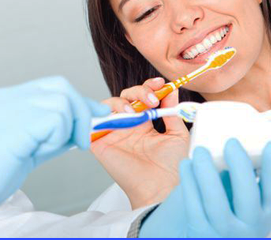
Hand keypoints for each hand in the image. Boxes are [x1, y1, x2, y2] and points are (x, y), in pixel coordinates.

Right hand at [0, 76, 109, 228]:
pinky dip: (58, 137)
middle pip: (60, 86)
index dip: (78, 100)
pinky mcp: (14, 124)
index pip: (50, 88)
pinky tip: (40, 151)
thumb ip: (48, 136)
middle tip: (81, 140)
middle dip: (81, 110)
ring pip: (62, 101)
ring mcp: (8, 107)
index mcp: (3, 100)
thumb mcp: (21, 149)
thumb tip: (77, 132)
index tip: (96, 112)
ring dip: (67, 127)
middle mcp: (5, 97)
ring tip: (49, 149)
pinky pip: (55, 119)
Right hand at [91, 77, 189, 208]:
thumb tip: (171, 90)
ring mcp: (114, 132)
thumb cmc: (171, 167)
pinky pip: (93, 121)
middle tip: (151, 100)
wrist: (160, 187)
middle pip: (126, 96)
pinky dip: (101, 113)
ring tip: (134, 113)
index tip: (160, 83)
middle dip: (138, 91)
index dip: (149, 87)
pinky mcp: (101, 142)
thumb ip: (172, 111)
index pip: (142, 97)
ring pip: (109, 104)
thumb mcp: (177, 134)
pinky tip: (117, 117)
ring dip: (121, 102)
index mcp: (145, 123)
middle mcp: (128, 125)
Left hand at [139, 139, 270, 237]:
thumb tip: (234, 148)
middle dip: (240, 166)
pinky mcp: (200, 233)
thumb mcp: (242, 208)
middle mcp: (248, 228)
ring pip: (216, 202)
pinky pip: (193, 205)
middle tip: (231, 142)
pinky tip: (186, 164)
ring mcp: (224, 232)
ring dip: (207, 172)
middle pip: (248, 195)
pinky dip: (189, 182)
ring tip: (200, 150)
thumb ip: (240, 183)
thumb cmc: (225, 218)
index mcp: (263, 216)